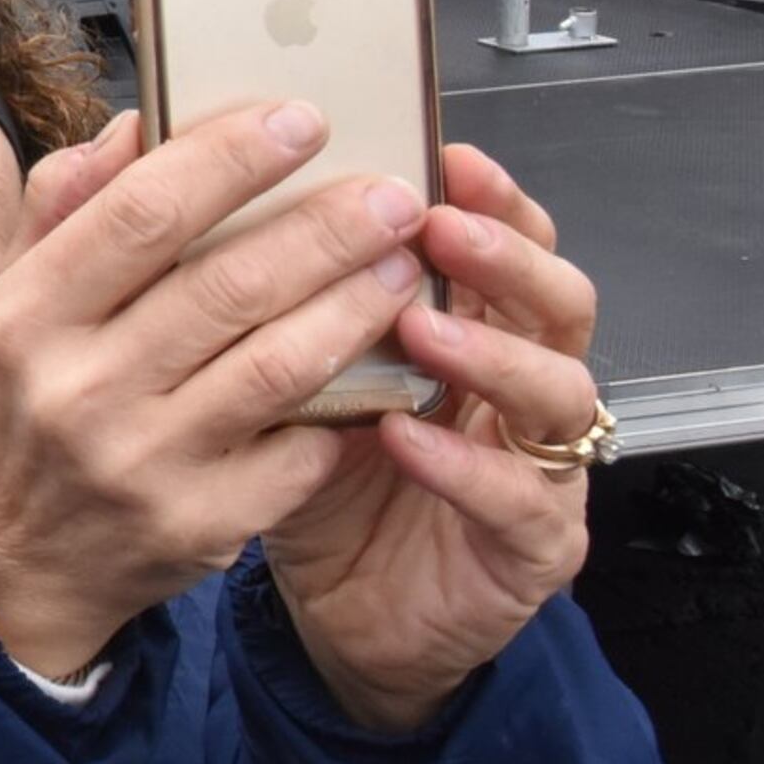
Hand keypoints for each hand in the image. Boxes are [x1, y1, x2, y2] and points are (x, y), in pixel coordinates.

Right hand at [0, 103, 430, 679]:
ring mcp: (141, 463)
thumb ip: (66, 206)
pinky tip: (381, 365)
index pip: (141, 213)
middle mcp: (77, 388)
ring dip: (358, 303)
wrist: (18, 557)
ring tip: (403, 262)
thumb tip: (135, 124)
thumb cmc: (35, 402)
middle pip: (228, 284)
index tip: (302, 118)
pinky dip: (349, 403)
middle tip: (394, 192)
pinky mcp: (203, 524)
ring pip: (281, 365)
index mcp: (27, 314)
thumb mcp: (18, 299)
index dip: (231, 158)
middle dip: (328, 227)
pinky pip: (302, 448)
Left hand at [258, 142, 601, 731]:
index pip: (505, 241)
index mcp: (474, 327)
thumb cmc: (315, 474)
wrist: (343, 610)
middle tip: (438, 223)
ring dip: (491, 351)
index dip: (488, 197)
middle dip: (504, 254)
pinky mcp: (535, 547)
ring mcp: (541, 466)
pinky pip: (518, 499)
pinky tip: (408, 435)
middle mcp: (521, 385)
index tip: (441, 153)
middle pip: (555, 299)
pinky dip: (464, 463)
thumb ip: (269, 288)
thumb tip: (204, 190)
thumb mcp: (284, 370)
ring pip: (559, 391)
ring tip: (420, 324)